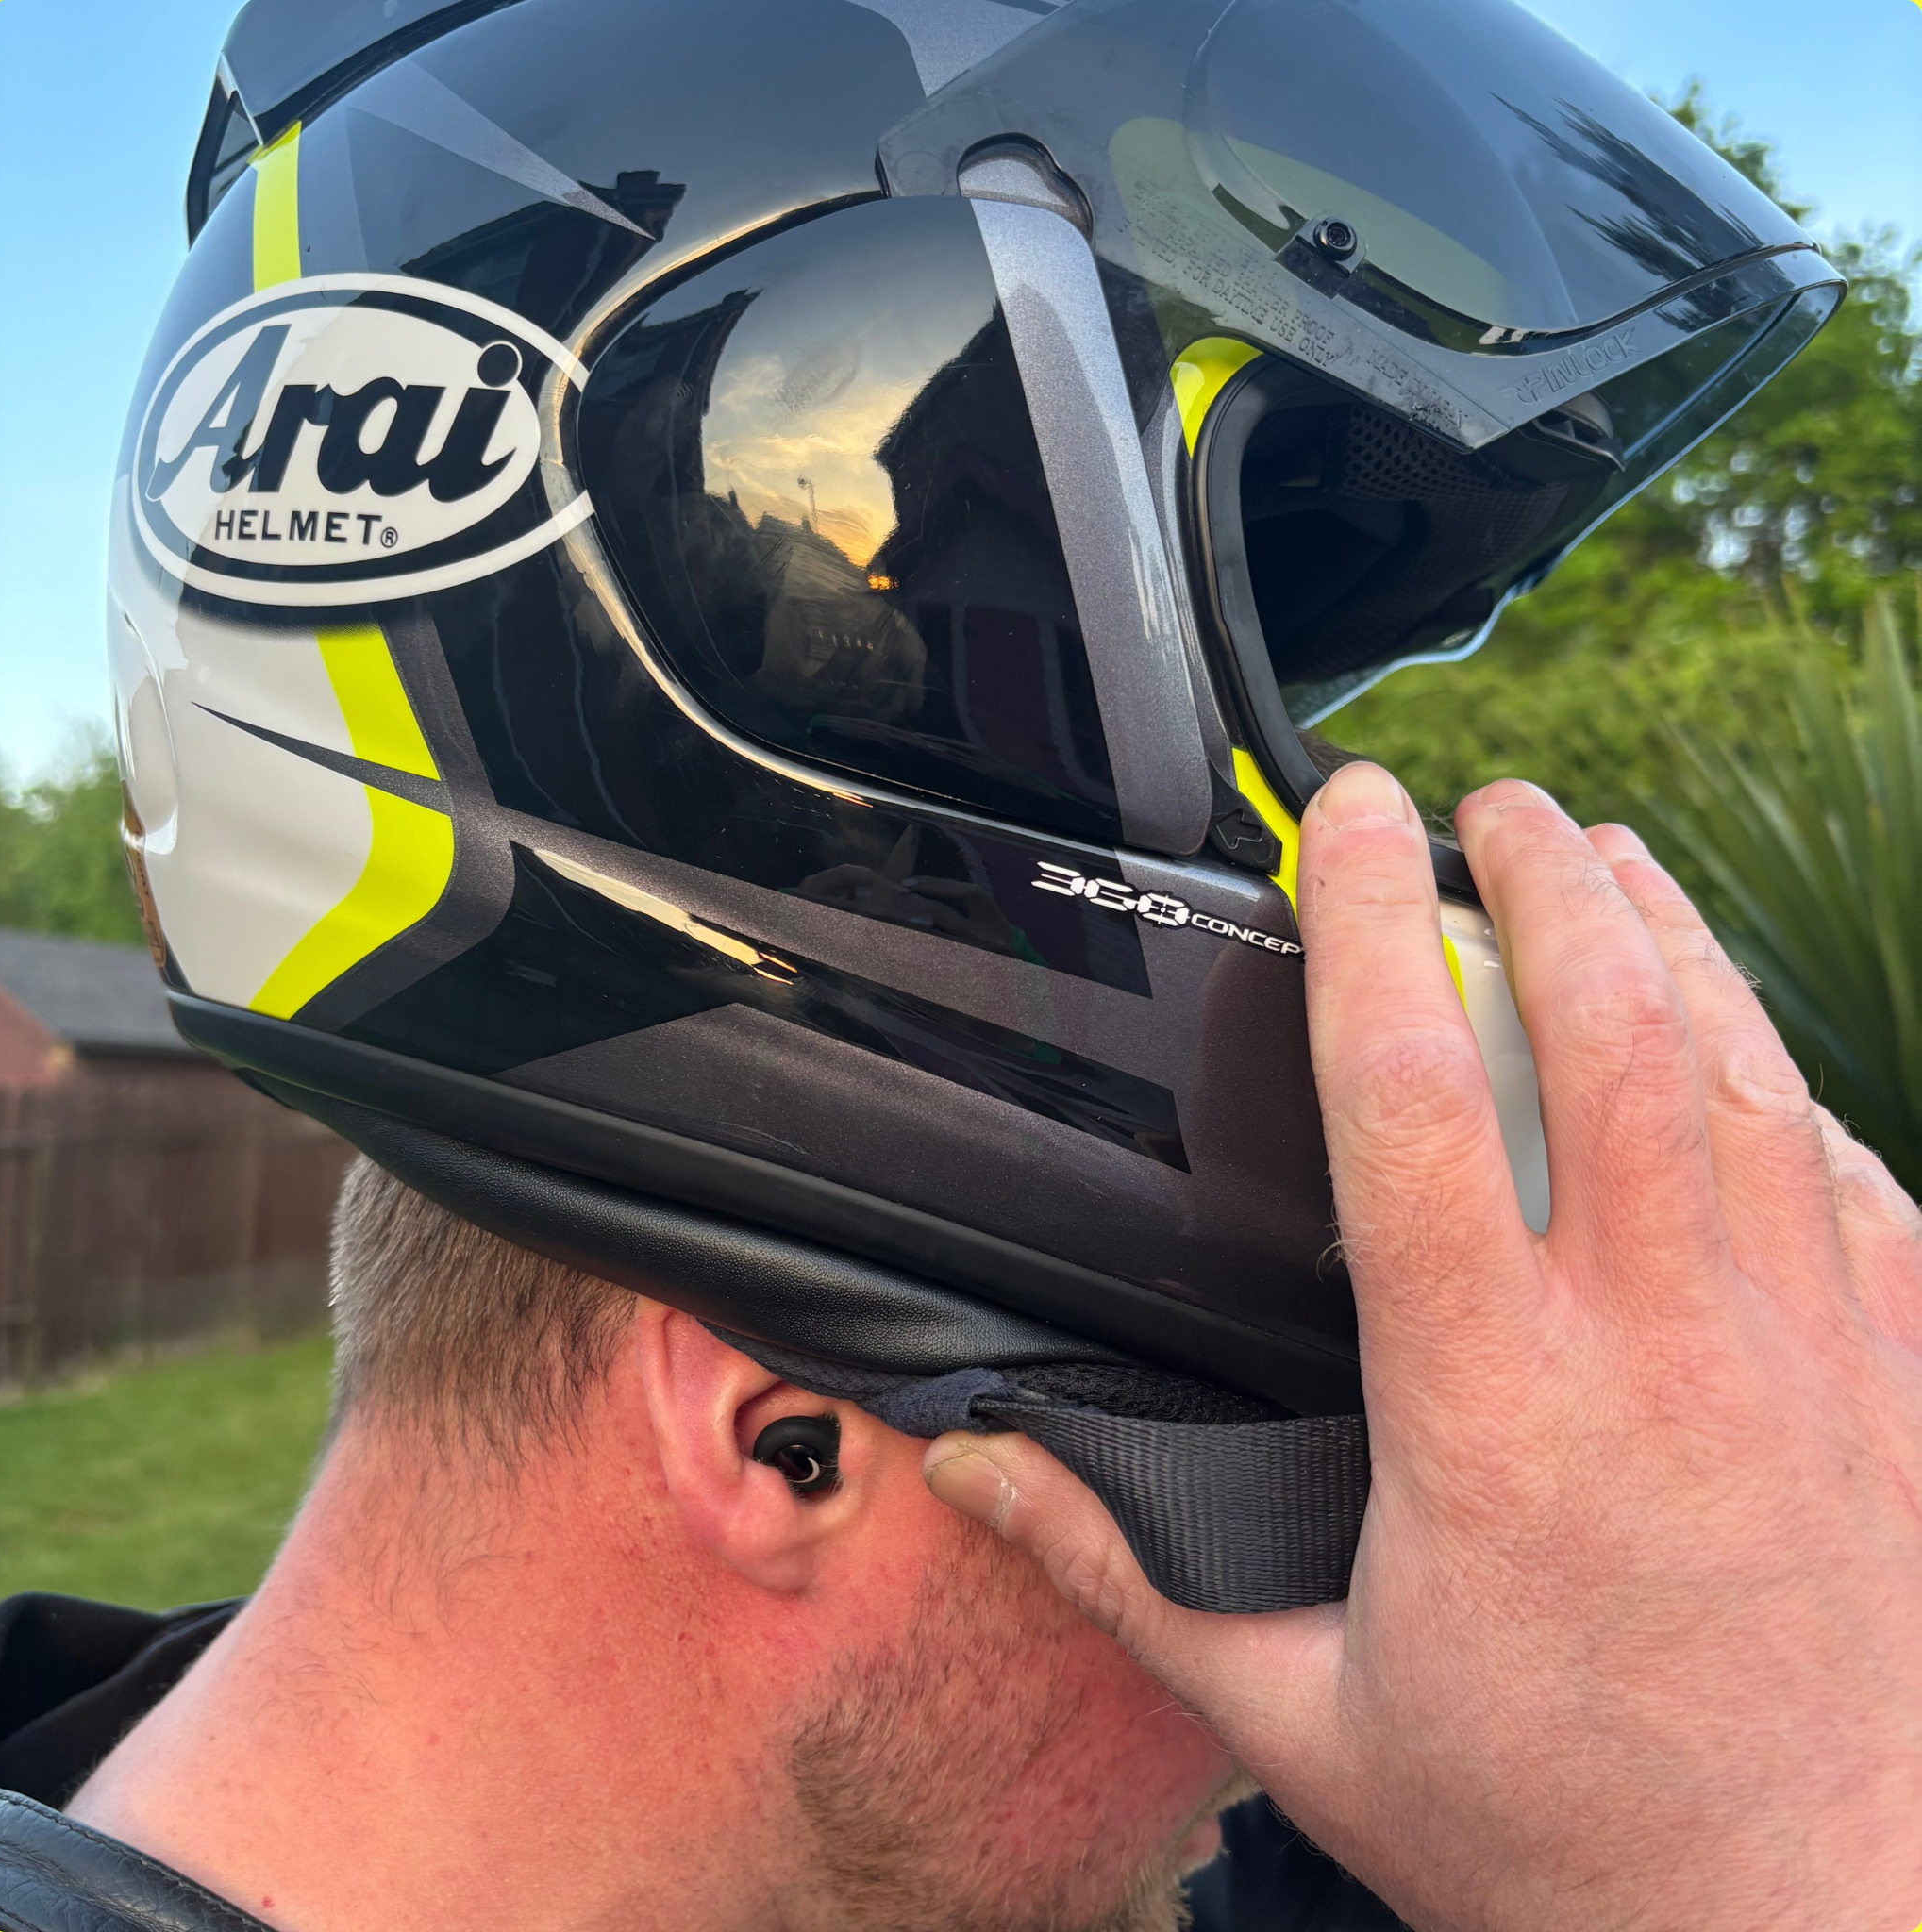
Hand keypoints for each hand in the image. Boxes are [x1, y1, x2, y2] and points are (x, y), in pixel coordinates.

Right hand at [922, 766, 1921, 1930]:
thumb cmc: (1563, 1832)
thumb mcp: (1304, 1716)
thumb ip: (1122, 1570)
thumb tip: (978, 1467)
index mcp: (1490, 1403)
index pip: (1413, 1095)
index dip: (1370, 923)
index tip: (1350, 817)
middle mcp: (1658, 1341)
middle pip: (1607, 1024)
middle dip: (1546, 875)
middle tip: (1491, 803)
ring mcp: (1804, 1348)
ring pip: (1743, 1067)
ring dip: (1671, 934)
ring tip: (1610, 856)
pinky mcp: (1896, 1383)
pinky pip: (1853, 1176)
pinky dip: (1789, 1075)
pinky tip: (1747, 1042)